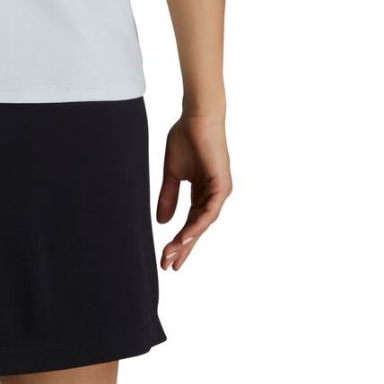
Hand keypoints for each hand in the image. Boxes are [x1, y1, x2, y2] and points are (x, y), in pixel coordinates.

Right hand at [156, 111, 231, 269]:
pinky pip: (209, 211)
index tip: (165, 257)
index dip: (179, 241)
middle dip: (182, 248)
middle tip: (168, 266)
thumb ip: (168, 196)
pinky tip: (184, 236)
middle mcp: (213, 196)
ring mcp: (219, 191)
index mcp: (202, 193)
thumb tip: (162, 221)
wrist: (196, 116)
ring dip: (187, 240)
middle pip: (197, 228)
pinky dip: (197, 225)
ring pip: (203, 224)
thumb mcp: (172, 173)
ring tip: (171, 255)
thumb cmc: (186, 138)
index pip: (190, 223)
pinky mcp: (221, 184)